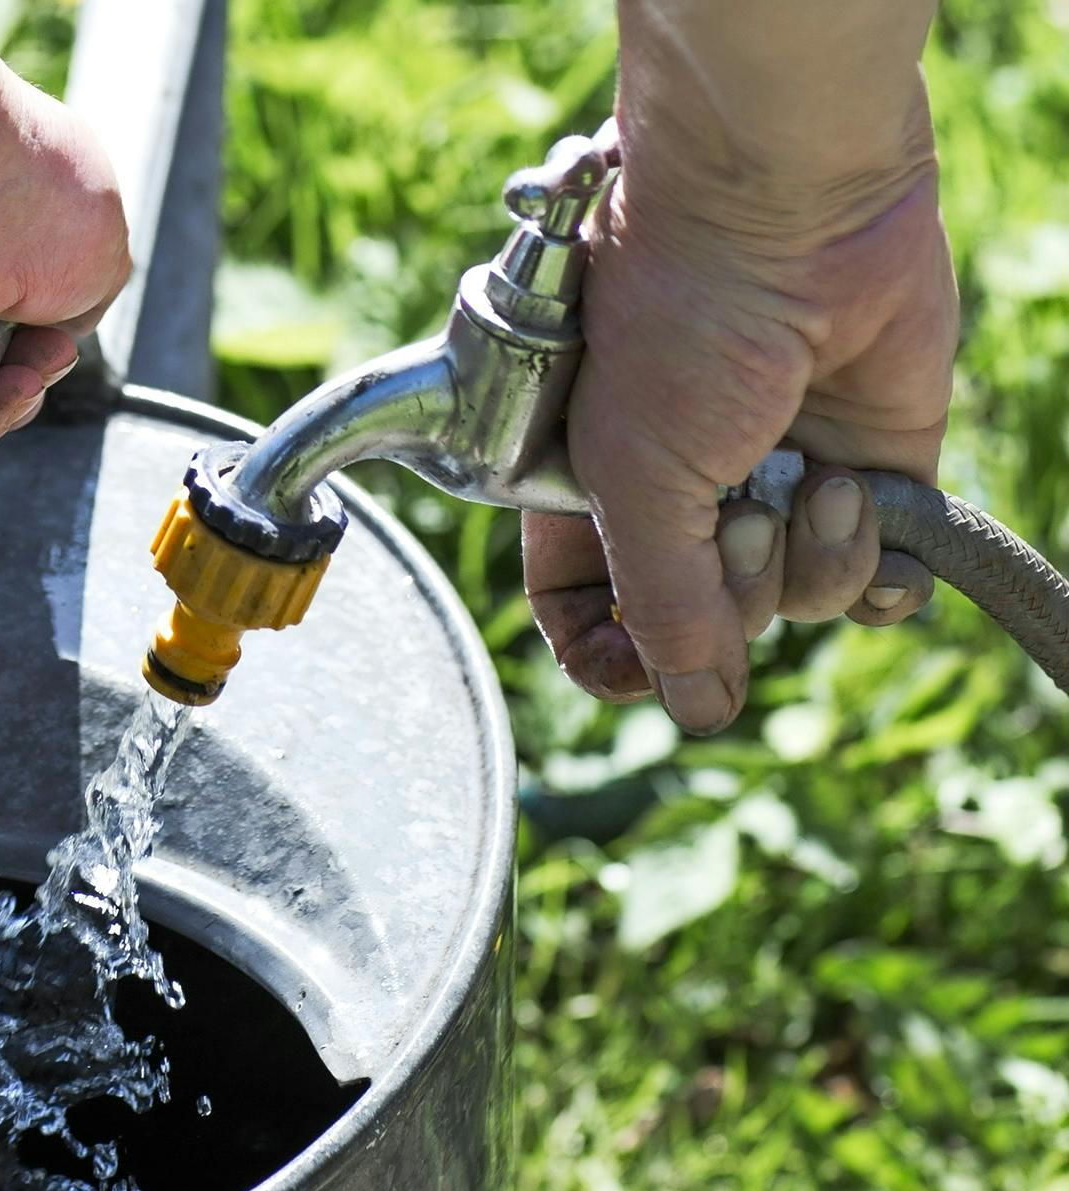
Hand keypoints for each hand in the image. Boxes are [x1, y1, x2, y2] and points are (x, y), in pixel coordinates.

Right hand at [528, 0, 954, 734]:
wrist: (790, 210)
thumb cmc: (676, 323)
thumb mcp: (632, 480)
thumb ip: (660, 604)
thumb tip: (696, 706)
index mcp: (586, 496)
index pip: (591, 618)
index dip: (616, 657)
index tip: (641, 662)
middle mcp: (679, 497)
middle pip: (704, 624)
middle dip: (733, 593)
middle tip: (741, 514)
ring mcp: (771, 483)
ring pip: (792, 606)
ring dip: (810, 563)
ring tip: (814, 479)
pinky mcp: (864, 467)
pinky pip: (874, 579)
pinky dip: (878, 570)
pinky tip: (862, 511)